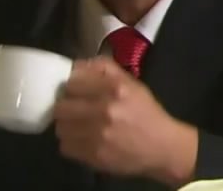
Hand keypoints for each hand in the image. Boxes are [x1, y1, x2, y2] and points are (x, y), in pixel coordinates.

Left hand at [53, 58, 197, 185]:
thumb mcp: (131, 83)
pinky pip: (65, 147)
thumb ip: (103, 68)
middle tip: (75, 110)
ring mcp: (98, 135)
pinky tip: (84, 140)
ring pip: (60, 128)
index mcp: (114, 88)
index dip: (72, 88)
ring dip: (67, 126)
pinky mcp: (94, 156)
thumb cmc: (145, 112)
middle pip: (61, 107)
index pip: (72, 83)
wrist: (162, 146)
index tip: (77, 92)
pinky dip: (71, 143)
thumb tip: (75, 66)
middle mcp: (105, 110)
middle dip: (66, 107)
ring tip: (79, 126)